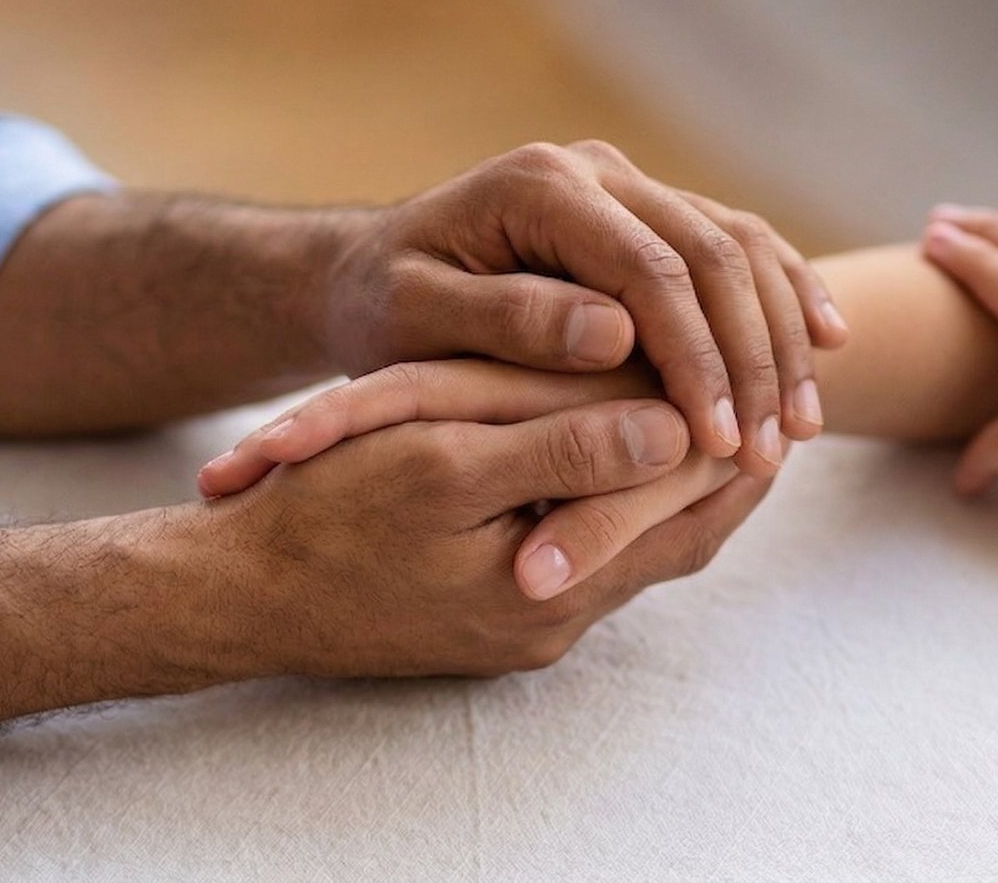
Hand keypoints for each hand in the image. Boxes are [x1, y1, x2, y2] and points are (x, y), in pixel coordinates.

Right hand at [201, 360, 758, 599]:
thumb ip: (563, 447)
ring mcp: (525, 626)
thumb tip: (676, 422)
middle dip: (722, 466)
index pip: (685, 513)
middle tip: (760, 390)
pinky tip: (613, 447)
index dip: (730, 440)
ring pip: (634, 550)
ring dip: (671, 484)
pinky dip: (614, 501)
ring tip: (706, 407)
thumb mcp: (441, 462)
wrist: (237, 595)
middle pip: (676, 540)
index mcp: (553, 586)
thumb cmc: (326, 517)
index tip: (761, 371)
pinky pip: (585, 558)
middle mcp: (555, 619)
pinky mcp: (494, 617)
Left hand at [318, 140, 846, 476]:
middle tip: (775, 451)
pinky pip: (740, 243)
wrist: (371, 271)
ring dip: (783, 335)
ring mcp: (630, 184)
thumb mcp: (418, 318)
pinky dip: (787, 294)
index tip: (714, 442)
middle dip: (753, 358)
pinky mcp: (650, 211)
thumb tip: (613, 337)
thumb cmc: (384, 308)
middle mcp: (597, 169)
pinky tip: (830, 345)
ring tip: (806, 425)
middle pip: (712, 253)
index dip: (694, 358)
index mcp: (541, 186)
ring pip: (740, 245)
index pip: (649, 270)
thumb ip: (509, 319)